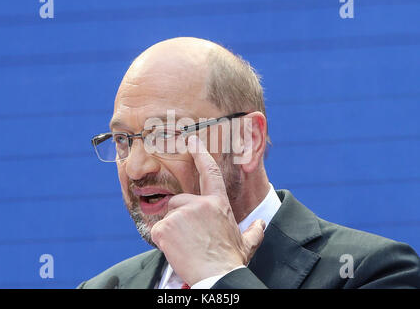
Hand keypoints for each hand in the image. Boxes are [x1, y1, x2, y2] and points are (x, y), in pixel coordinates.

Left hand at [150, 135, 265, 285]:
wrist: (217, 277)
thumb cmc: (230, 261)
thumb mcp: (246, 244)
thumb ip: (254, 231)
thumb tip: (261, 224)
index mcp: (218, 204)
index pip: (209, 173)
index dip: (200, 155)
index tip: (191, 141)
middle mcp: (199, 204)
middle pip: (178, 201)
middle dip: (179, 216)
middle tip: (188, 237)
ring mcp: (182, 214)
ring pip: (168, 216)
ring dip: (172, 231)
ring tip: (184, 246)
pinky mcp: (166, 227)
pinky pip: (157, 231)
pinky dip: (162, 241)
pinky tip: (175, 250)